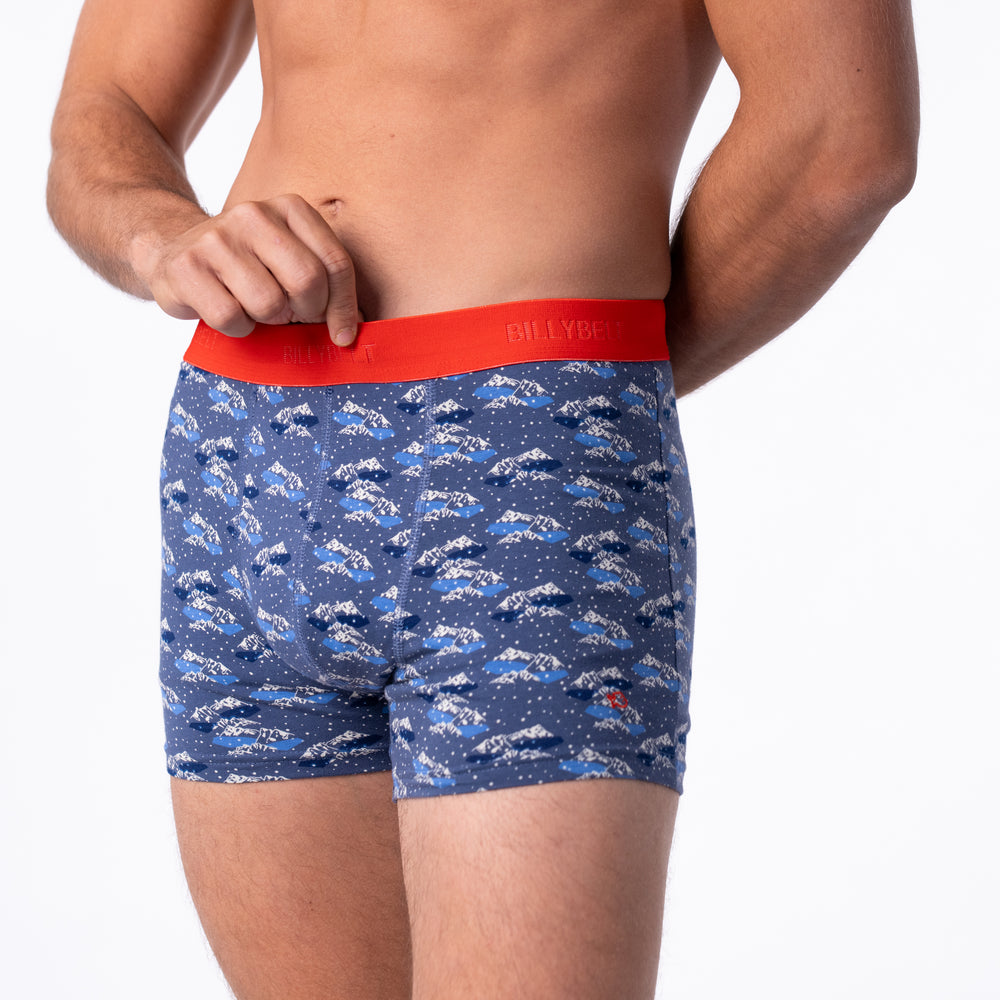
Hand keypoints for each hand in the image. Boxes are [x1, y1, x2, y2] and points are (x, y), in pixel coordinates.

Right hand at [136, 193, 361, 343]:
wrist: (172, 249)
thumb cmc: (245, 264)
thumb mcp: (288, 258)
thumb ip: (323, 283)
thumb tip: (350, 330)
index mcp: (290, 208)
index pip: (335, 262)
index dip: (343, 306)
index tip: (342, 334)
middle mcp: (254, 214)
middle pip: (307, 282)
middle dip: (305, 313)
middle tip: (291, 316)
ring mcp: (217, 238)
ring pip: (269, 304)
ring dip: (266, 321)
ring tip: (252, 306)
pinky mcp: (188, 267)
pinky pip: (232, 318)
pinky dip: (236, 328)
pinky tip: (226, 309)